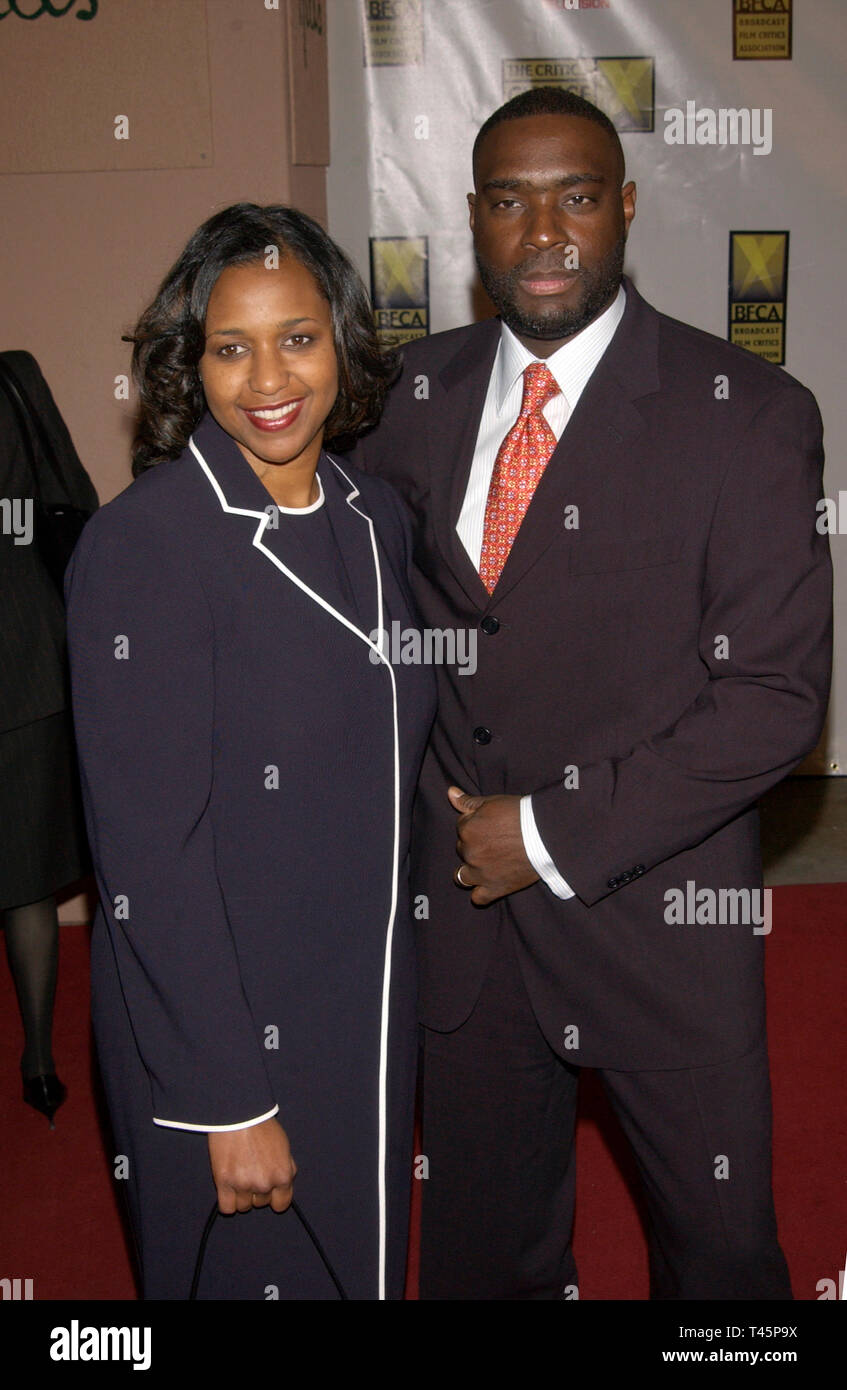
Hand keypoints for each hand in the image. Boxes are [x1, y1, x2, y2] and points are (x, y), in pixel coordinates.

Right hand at [207, 1116, 295, 1214]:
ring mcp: (244, 1184)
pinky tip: (228, 1188)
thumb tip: (283, 1183)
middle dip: (256, 1191)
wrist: (240, 1113)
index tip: (268, 1191)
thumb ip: (286, 1168)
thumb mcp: (284, 1147)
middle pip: (260, 1203)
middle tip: (250, 1171)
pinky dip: (227, 1201)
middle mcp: (265, 1184)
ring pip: (243, 1206)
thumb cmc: (263, 1127)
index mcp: (283, 1175)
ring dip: (241, 1194)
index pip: (281, 1204)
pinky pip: (227, 1208)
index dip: (274, 1197)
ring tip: (238, 1173)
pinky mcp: (224, 1182)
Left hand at [449, 785, 538, 905]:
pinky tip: (488, 885)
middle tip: (494, 842)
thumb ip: (467, 801)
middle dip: (474, 846)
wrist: (545, 835)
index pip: (461, 828)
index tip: (490, 826)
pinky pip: (478, 897)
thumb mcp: (492, 802)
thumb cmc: (521, 815)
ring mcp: (481, 873)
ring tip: (484, 865)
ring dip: (470, 871)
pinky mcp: (495, 888)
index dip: (475, 825)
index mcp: (466, 829)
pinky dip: (481, 893)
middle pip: (462, 850)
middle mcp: (469, 852)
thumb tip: (450, 792)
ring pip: (462, 876)